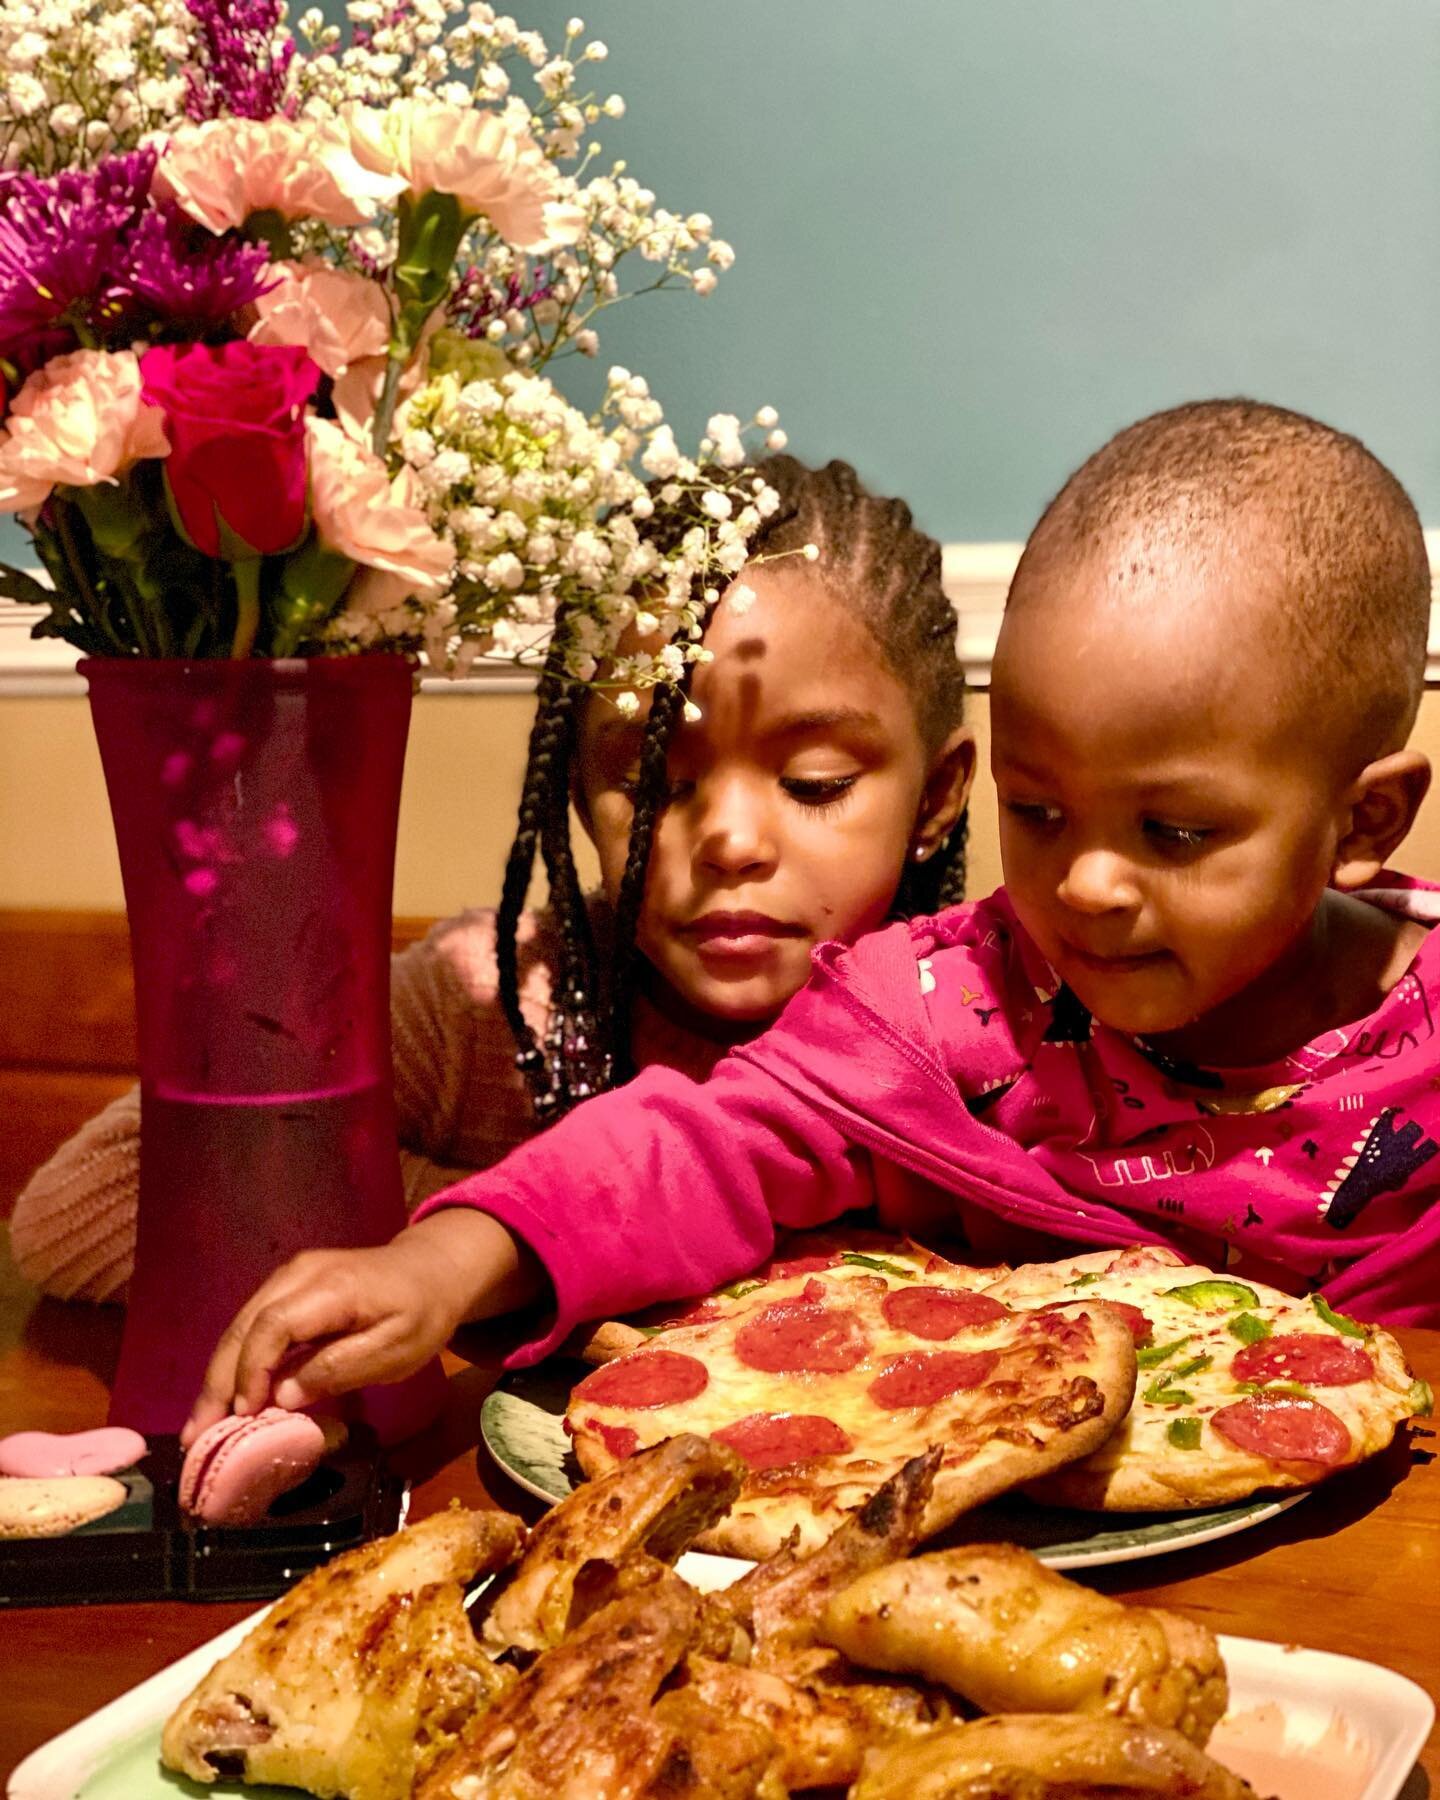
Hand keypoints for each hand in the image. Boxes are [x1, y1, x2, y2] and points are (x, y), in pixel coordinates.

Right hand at [181, 1210, 537, 1444]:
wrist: (432, 1269)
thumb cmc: (422, 1313)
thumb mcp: (397, 1349)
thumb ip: (341, 1368)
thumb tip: (282, 1396)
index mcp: (332, 1287)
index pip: (274, 1326)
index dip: (251, 1370)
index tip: (242, 1414)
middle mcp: (300, 1274)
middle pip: (245, 1326)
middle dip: (217, 1381)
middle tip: (197, 1434)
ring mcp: (289, 1277)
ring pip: (240, 1327)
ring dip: (218, 1376)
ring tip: (200, 1425)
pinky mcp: (287, 1287)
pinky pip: (252, 1326)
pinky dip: (234, 1363)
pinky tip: (226, 1398)